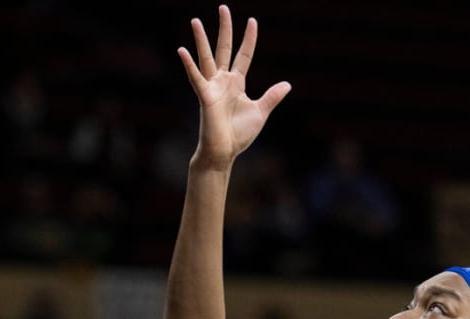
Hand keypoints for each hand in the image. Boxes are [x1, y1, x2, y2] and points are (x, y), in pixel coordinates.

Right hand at [178, 5, 290, 167]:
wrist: (224, 152)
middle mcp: (223, 81)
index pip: (244, 55)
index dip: (248, 39)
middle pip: (224, 49)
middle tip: (224, 7)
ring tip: (196, 21)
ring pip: (207, 58)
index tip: (252, 21)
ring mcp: (213, 87)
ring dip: (201, 40)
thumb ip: (272, 97)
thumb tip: (287, 84)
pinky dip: (189, 65)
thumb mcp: (260, 112)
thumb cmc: (239, 135)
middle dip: (225, 29)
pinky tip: (182, 50)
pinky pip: (196, 78)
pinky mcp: (205, 97)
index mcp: (237, 83)